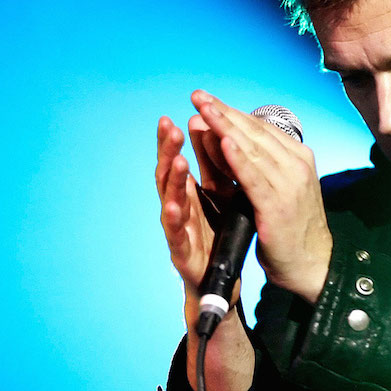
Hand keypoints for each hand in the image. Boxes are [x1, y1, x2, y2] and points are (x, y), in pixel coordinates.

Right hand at [156, 115, 240, 305]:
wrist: (220, 278)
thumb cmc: (219, 232)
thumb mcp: (221, 193)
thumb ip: (216, 165)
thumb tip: (215, 127)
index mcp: (191, 190)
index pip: (182, 155)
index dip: (179, 134)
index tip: (182, 112)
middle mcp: (179, 204)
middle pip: (169, 171)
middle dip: (168, 149)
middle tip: (169, 126)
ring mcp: (177, 228)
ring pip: (170, 199)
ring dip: (172, 179)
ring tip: (177, 161)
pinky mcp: (181, 251)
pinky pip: (175, 233)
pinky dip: (173, 220)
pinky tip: (173, 207)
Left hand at [191, 90, 331, 303]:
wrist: (313, 265)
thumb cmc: (292, 227)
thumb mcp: (280, 188)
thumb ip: (260, 165)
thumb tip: (231, 138)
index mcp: (298, 158)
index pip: (261, 128)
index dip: (232, 112)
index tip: (208, 100)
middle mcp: (296, 165)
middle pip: (255, 132)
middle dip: (224, 113)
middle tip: (198, 96)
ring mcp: (289, 183)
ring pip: (252, 148)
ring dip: (225, 126)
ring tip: (204, 110)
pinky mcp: (277, 204)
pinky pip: (254, 175)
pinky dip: (237, 157)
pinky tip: (223, 141)